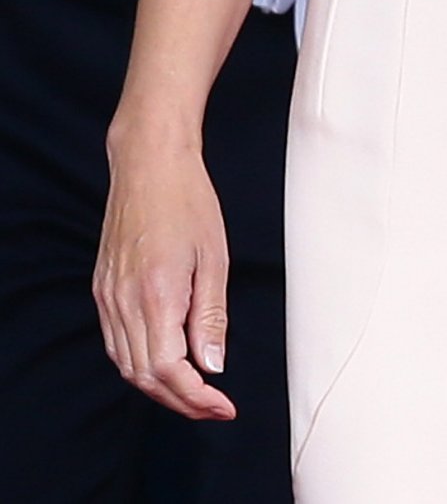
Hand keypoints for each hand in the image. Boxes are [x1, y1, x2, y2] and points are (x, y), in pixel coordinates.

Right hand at [94, 125, 235, 422]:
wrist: (148, 162)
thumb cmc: (188, 200)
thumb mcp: (214, 256)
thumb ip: (212, 316)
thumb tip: (213, 366)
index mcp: (156, 294)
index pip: (170, 371)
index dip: (197, 398)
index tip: (223, 405)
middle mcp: (124, 301)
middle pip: (145, 377)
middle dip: (181, 401)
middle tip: (214, 406)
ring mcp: (108, 296)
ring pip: (127, 365)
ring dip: (159, 387)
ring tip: (194, 391)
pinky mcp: (102, 289)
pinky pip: (116, 343)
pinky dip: (139, 364)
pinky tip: (164, 362)